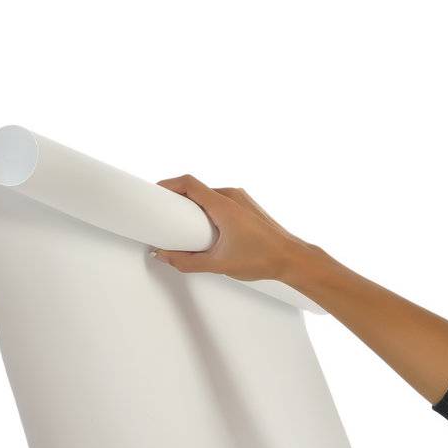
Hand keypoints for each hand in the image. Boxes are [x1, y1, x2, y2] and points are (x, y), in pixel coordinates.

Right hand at [150, 174, 324, 282]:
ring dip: (194, 206)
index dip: (167, 185)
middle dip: (178, 199)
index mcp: (224, 205)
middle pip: (197, 189)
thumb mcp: (218, 264)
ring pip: (209, 195)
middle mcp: (233, 196)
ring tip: (184, 224)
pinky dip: (208, 209)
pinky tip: (206, 227)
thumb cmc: (264, 259)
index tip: (154, 194)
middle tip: (165, 215)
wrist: (293, 260)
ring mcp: (242, 200)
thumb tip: (162, 256)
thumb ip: (186, 262)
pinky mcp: (247, 206)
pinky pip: (220, 200)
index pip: (189, 183)